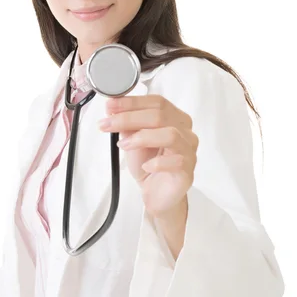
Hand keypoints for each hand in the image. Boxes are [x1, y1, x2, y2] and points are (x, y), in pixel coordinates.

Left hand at [98, 94, 198, 218]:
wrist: (156, 193)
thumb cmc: (148, 164)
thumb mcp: (133, 140)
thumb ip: (128, 125)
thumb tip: (113, 111)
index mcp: (175, 118)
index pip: (157, 102)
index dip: (132, 102)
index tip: (110, 106)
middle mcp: (185, 131)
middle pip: (160, 116)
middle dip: (129, 118)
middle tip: (108, 124)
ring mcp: (189, 151)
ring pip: (170, 135)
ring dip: (142, 137)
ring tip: (123, 145)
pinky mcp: (187, 171)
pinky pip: (176, 161)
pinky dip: (157, 162)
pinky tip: (146, 166)